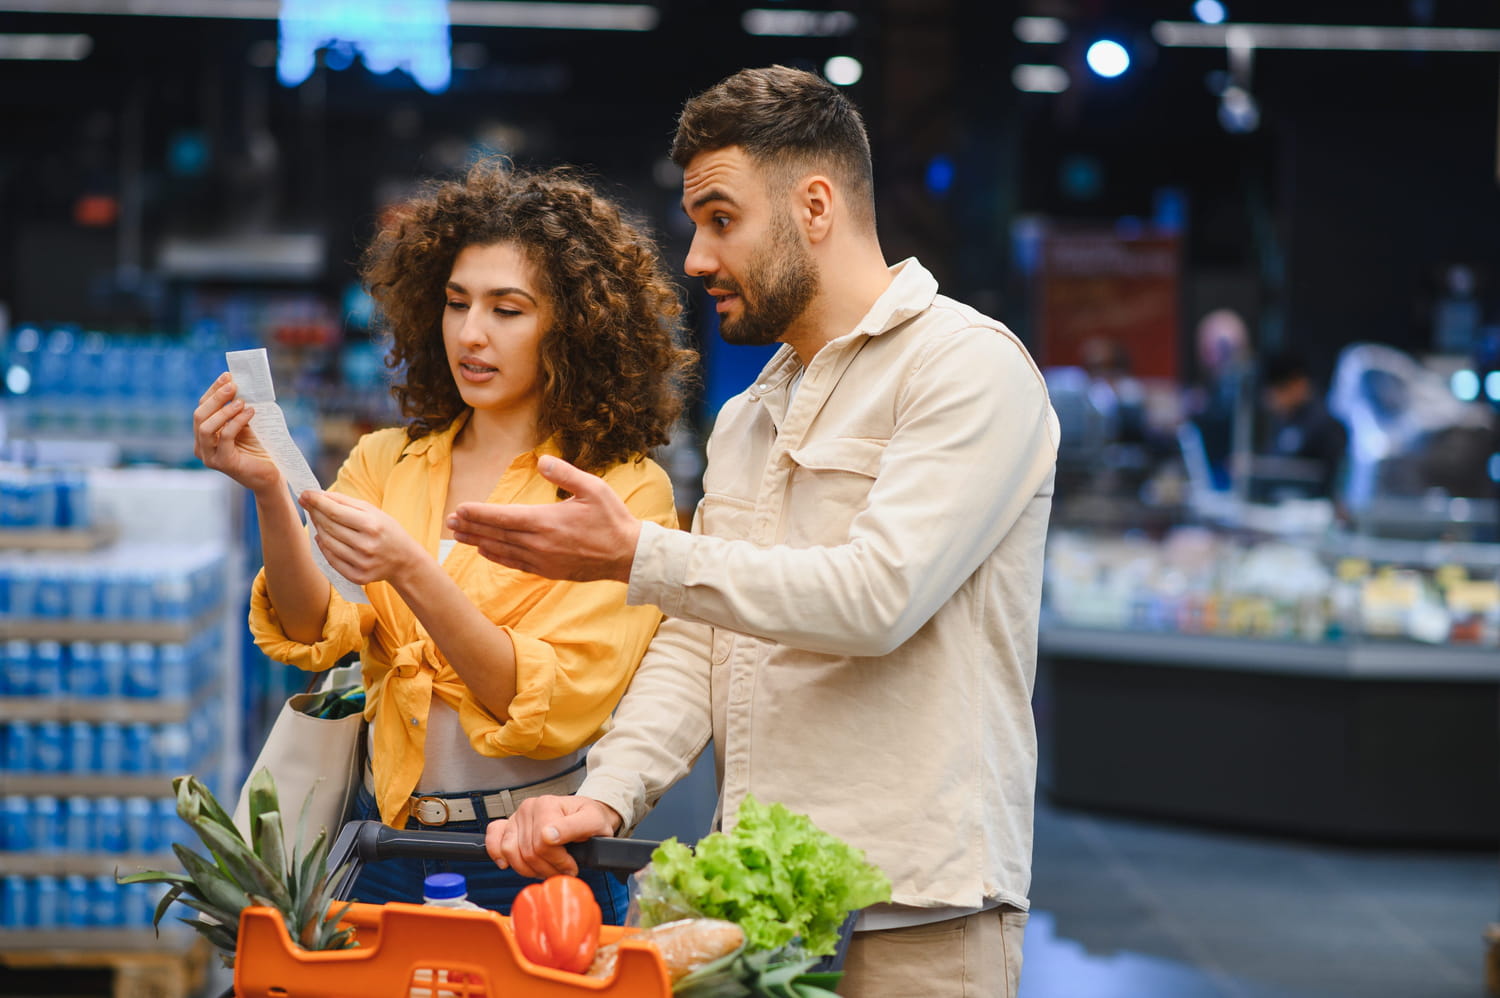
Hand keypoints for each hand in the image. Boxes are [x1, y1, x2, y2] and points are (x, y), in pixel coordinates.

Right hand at [193, 373, 281, 494]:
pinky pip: (225, 437)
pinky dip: (236, 422)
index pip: (202, 408)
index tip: (227, 375)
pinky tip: (250, 412)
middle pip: (199, 415)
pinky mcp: (223, 463)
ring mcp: (210, 456)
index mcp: (204, 435)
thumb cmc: (259, 448)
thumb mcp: (245, 423)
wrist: (272, 474)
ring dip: (223, 411)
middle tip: (233, 385)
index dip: (213, 391)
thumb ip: (237, 407)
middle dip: (216, 397)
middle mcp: (202, 446)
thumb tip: (237, 382)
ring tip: (241, 401)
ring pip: (206, 427)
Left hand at [299, 490, 423, 585]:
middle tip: (308, 504)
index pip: (335, 511)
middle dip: (315, 513)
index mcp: (372, 525)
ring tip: (318, 520)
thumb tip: (318, 496)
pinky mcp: (357, 576)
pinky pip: (330, 559)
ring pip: (327, 542)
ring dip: (318, 529)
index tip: (305, 494)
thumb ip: (345, 502)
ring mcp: (361, 563)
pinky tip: (323, 538)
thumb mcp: (372, 511)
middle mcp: (366, 545)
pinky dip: (323, 547)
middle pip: (329, 526)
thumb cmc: (386, 530)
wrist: (404, 560)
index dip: (317, 502)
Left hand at [448, 457, 641, 582]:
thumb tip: (542, 460)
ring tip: (458, 536)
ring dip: (478, 542)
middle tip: (449, 521)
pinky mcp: (548, 570)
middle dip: (471, 527)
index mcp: (547, 521)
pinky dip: (496, 557)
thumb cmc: (612, 520)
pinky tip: (485, 552)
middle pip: (496, 534)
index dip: (479, 513)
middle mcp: (539, 543)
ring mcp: (542, 559)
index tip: (459, 509)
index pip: (503, 517)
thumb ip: (565, 473)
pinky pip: (515, 563)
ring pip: (502, 550)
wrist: (628, 556)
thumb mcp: (594, 489)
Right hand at [485, 795, 622, 878]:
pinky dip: (497, 853)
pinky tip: (506, 863)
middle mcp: (528, 808)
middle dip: (547, 868)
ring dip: (528, 869)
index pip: (543, 845)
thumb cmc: (590, 818)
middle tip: (562, 870)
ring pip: (510, 852)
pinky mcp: (509, 825)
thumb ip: (574, 827)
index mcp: (547, 805)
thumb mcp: (592, 821)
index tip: (572, 866)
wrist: (585, 814)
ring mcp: (516, 816)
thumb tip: (548, 835)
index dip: (559, 862)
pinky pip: (493, 838)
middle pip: (528, 853)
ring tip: (545, 869)